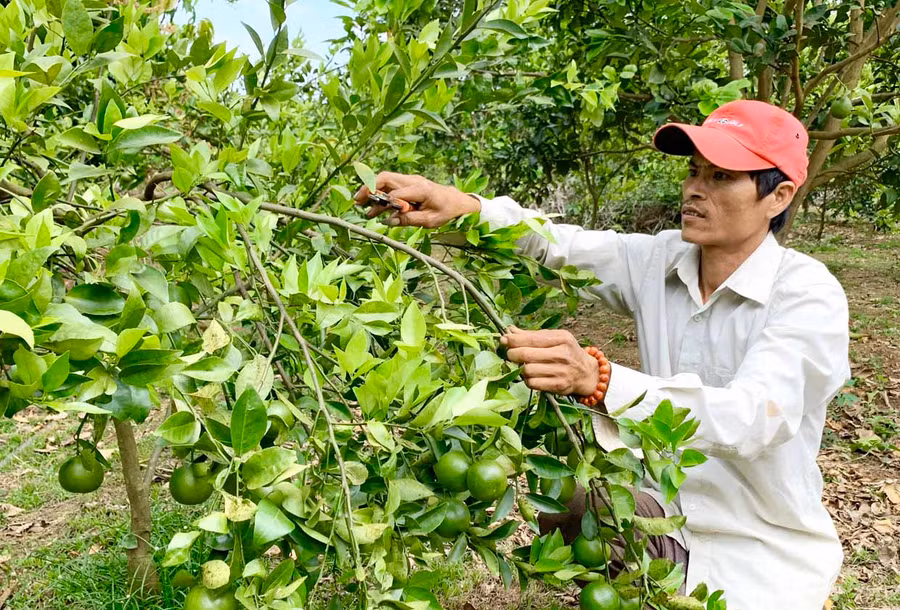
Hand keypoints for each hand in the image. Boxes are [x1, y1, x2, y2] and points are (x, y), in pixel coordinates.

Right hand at [353, 171, 480, 227]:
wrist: (455, 200)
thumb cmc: (445, 210)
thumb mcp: (430, 220)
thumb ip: (409, 220)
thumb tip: (388, 221)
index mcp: (421, 189)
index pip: (397, 194)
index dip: (386, 204)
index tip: (378, 215)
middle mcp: (413, 180)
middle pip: (385, 178)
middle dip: (369, 188)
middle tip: (357, 201)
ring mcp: (409, 180)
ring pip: (385, 180)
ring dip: (371, 191)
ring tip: (360, 205)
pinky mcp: (407, 183)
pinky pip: (390, 186)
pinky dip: (379, 194)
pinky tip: (373, 208)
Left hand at [500, 326, 599, 395]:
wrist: (586, 373)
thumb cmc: (567, 352)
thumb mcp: (555, 338)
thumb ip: (533, 335)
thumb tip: (509, 330)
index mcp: (562, 339)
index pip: (532, 339)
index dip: (514, 340)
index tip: (503, 340)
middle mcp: (562, 355)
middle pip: (526, 355)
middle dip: (512, 354)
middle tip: (509, 354)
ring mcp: (561, 372)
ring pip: (527, 370)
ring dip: (519, 368)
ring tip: (522, 365)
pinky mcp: (558, 386)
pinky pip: (532, 383)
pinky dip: (526, 380)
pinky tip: (530, 375)